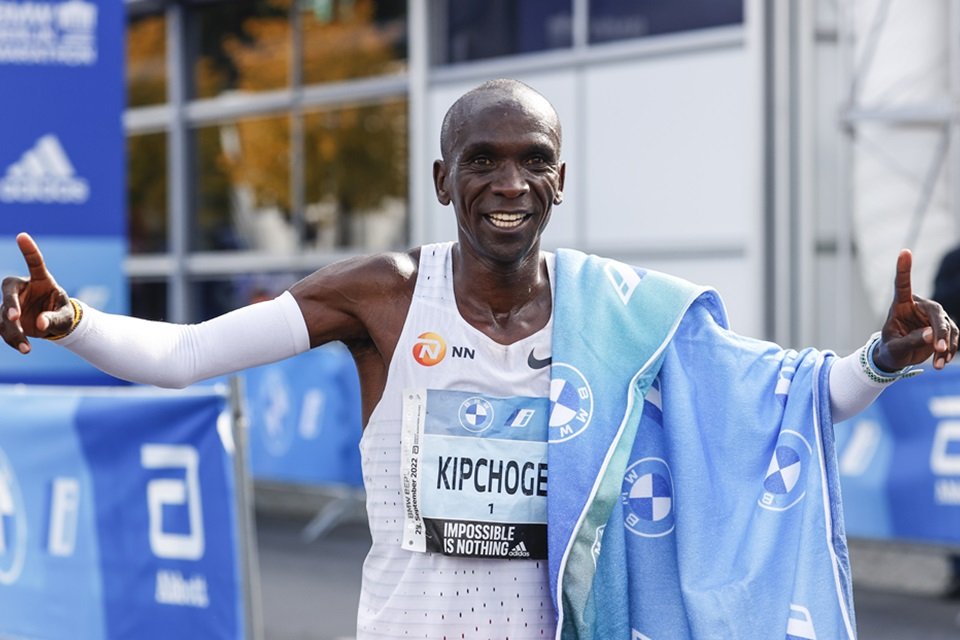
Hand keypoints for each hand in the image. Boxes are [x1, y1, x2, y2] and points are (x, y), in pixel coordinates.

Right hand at [0, 233, 73, 353]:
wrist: (54, 325)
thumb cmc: (63, 314)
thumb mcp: (65, 317)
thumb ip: (55, 318)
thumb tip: (39, 324)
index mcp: (41, 280)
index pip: (34, 262)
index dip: (28, 250)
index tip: (22, 236)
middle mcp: (22, 288)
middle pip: (8, 290)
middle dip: (10, 304)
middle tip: (15, 317)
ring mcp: (12, 303)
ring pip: (4, 315)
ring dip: (13, 331)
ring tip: (27, 347)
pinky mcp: (6, 318)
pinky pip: (4, 329)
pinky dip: (13, 340)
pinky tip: (24, 348)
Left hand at [874, 249, 958, 370]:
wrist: (897, 358)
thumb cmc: (890, 349)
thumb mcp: (895, 348)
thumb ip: (911, 341)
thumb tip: (933, 334)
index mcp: (900, 305)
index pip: (902, 285)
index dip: (904, 268)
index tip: (904, 251)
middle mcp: (919, 307)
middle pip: (936, 312)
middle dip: (940, 331)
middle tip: (938, 348)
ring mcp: (933, 317)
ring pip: (948, 326)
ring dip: (946, 345)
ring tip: (938, 364)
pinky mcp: (943, 327)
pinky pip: (953, 337)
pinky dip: (949, 350)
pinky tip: (942, 362)